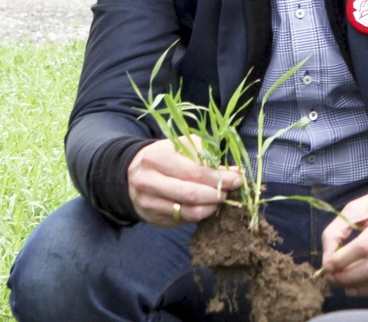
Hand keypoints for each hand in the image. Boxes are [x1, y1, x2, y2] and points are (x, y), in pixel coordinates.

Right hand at [127, 135, 242, 226]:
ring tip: (219, 200)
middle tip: (229, 192)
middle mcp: (149, 181)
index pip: (194, 172)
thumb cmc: (164, 157)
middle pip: (191, 195)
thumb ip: (207, 156)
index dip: (219, 178)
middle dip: (216, 195)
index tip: (237, 179)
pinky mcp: (152, 218)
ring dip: (210, 207)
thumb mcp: (181, 147)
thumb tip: (234, 171)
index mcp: (158, 158)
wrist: (130, 173)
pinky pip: (182, 220)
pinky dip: (199, 215)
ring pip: (188, 212)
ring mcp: (149, 202)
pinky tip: (206, 206)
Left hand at [319, 184, 367, 295]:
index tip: (327, 266)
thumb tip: (328, 258)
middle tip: (331, 279)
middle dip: (347, 277)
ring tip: (343, 282)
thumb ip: (339, 228)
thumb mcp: (361, 205)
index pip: (364, 246)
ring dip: (358, 285)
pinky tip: (359, 286)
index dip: (342, 260)